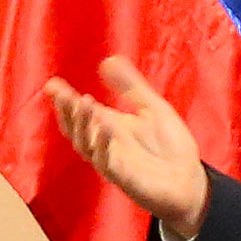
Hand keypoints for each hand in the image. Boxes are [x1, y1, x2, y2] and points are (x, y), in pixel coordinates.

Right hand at [43, 56, 210, 236]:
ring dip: (82, 124)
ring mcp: (112, 160)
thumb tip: (108, 60)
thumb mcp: (151, 107)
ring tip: (82, 101)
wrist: (189, 180)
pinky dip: (103, 143)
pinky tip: (104, 125)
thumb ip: (130, 86)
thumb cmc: (169, 146)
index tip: (51, 84)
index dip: (64, 99)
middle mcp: (105, 143)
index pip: (80, 111)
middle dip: (66, 110)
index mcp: (109, 126)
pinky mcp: (123, 177)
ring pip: (85, 144)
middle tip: (59, 92)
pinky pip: (106, 161)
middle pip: (75, 128)